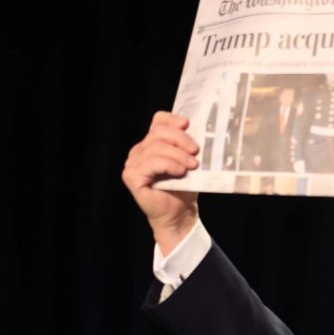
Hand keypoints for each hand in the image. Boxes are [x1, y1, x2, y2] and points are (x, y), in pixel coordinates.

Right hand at [122, 111, 199, 253]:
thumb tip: (201, 132)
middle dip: (181, 140)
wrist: (180, 215)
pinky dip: (169, 165)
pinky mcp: (131, 176)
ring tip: (193, 165)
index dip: (172, 119)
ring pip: (155, 147)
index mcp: (152, 143)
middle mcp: (139, 151)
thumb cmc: (185, 188)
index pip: (158, 121)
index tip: (188, 124)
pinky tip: (181, 172)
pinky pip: (150, 163)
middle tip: (197, 152)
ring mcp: (133, 163)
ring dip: (178, 155)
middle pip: (158, 133)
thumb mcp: (189, 162)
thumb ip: (188, 147)